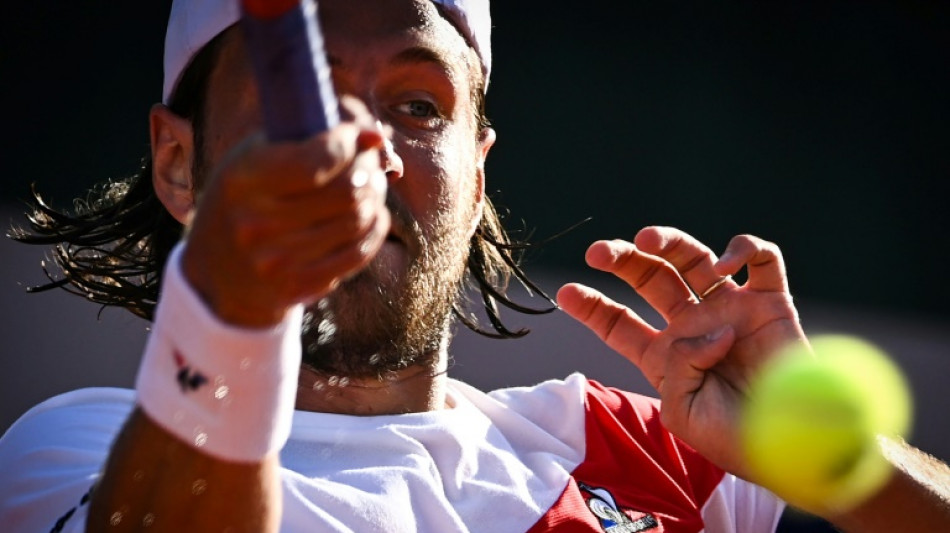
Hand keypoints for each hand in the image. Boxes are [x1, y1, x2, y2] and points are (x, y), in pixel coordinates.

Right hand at [183, 97, 389, 326]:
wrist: (219, 272)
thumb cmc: (247, 199)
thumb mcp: (255, 158)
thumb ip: (308, 139)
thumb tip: (374, 137)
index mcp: (242, 181)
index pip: (317, 160)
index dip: (348, 142)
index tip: (353, 135)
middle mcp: (257, 223)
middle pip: (346, 190)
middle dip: (368, 168)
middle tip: (371, 160)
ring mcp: (278, 261)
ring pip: (357, 219)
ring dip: (375, 196)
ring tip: (373, 183)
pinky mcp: (299, 285)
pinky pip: (358, 252)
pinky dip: (375, 227)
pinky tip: (374, 213)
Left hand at [558, 226, 807, 478]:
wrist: (794, 449)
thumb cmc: (735, 440)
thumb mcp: (684, 414)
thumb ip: (677, 369)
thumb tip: (705, 331)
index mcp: (665, 355)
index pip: (619, 323)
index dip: (592, 306)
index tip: (565, 291)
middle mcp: (694, 325)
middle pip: (650, 278)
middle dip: (622, 259)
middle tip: (598, 252)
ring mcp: (731, 309)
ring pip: (693, 257)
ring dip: (667, 241)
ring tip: (646, 240)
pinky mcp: (771, 302)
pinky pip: (761, 260)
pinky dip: (742, 249)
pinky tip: (724, 268)